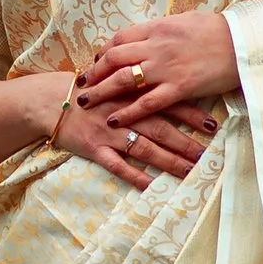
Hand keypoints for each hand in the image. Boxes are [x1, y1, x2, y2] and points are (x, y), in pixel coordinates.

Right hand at [53, 75, 219, 189]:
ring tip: (189, 172)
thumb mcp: (114, 77)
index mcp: (130, 92)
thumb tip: (172, 83)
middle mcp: (123, 112)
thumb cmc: (87, 89)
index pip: (166, 102)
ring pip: (143, 148)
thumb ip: (140, 81)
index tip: (213, 124)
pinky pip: (115, 165)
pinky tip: (150, 186)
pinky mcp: (93, 148)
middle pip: (160, 128)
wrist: (49, 100)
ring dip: (167, 161)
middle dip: (185, 142)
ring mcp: (108, 132)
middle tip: (208, 155)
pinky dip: (133, 175)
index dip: (191, 113)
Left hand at [77, 9, 240, 148]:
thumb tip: (152, 31)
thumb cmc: (218, 30)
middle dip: (94, 72)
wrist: (243, 42)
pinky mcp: (179, 88)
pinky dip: (128, 112)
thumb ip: (165, 28)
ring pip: (123, 79)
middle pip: (114, 58)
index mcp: (158, 28)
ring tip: (86, 101)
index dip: (104, 51)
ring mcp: (166, 68)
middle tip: (82, 83)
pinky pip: (147, 103)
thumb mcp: (186, 20)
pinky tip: (114, 120)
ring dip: (101, 91)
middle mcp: (156, 46)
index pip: (120, 38)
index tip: (97, 61)